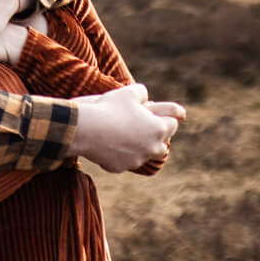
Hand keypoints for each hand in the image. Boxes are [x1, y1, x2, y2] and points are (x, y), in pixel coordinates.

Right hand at [69, 83, 186, 172]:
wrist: (87, 129)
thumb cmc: (110, 108)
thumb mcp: (129, 92)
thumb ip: (143, 93)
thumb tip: (145, 98)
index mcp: (159, 128)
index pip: (172, 125)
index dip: (165, 119)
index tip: (158, 116)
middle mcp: (152, 147)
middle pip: (162, 147)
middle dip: (156, 139)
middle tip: (145, 131)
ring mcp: (136, 160)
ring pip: (144, 157)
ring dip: (139, 149)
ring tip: (126, 139)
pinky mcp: (120, 168)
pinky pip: (124, 162)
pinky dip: (120, 156)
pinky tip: (109, 146)